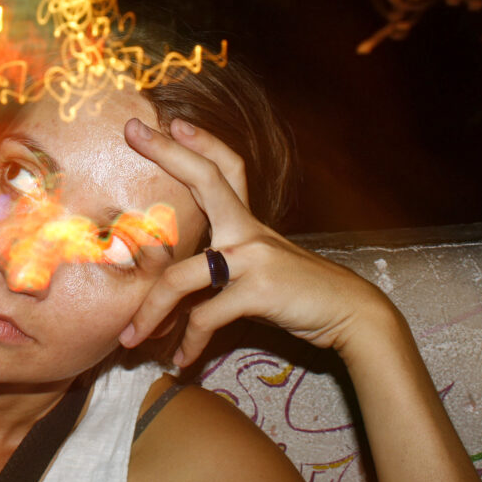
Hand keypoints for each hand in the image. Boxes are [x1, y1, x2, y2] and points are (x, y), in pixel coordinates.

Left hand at [119, 117, 394, 366]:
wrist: (351, 314)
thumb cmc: (301, 293)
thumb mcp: (264, 266)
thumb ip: (229, 263)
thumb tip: (191, 279)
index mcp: (249, 222)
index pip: (225, 168)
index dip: (200, 141)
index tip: (171, 120)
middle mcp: (248, 230)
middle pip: (205, 179)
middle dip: (166, 151)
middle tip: (131, 129)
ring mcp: (253, 257)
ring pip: (181, 278)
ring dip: (150, 312)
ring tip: (130, 339)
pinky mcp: (258, 290)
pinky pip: (206, 317)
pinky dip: (189, 343)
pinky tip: (181, 361)